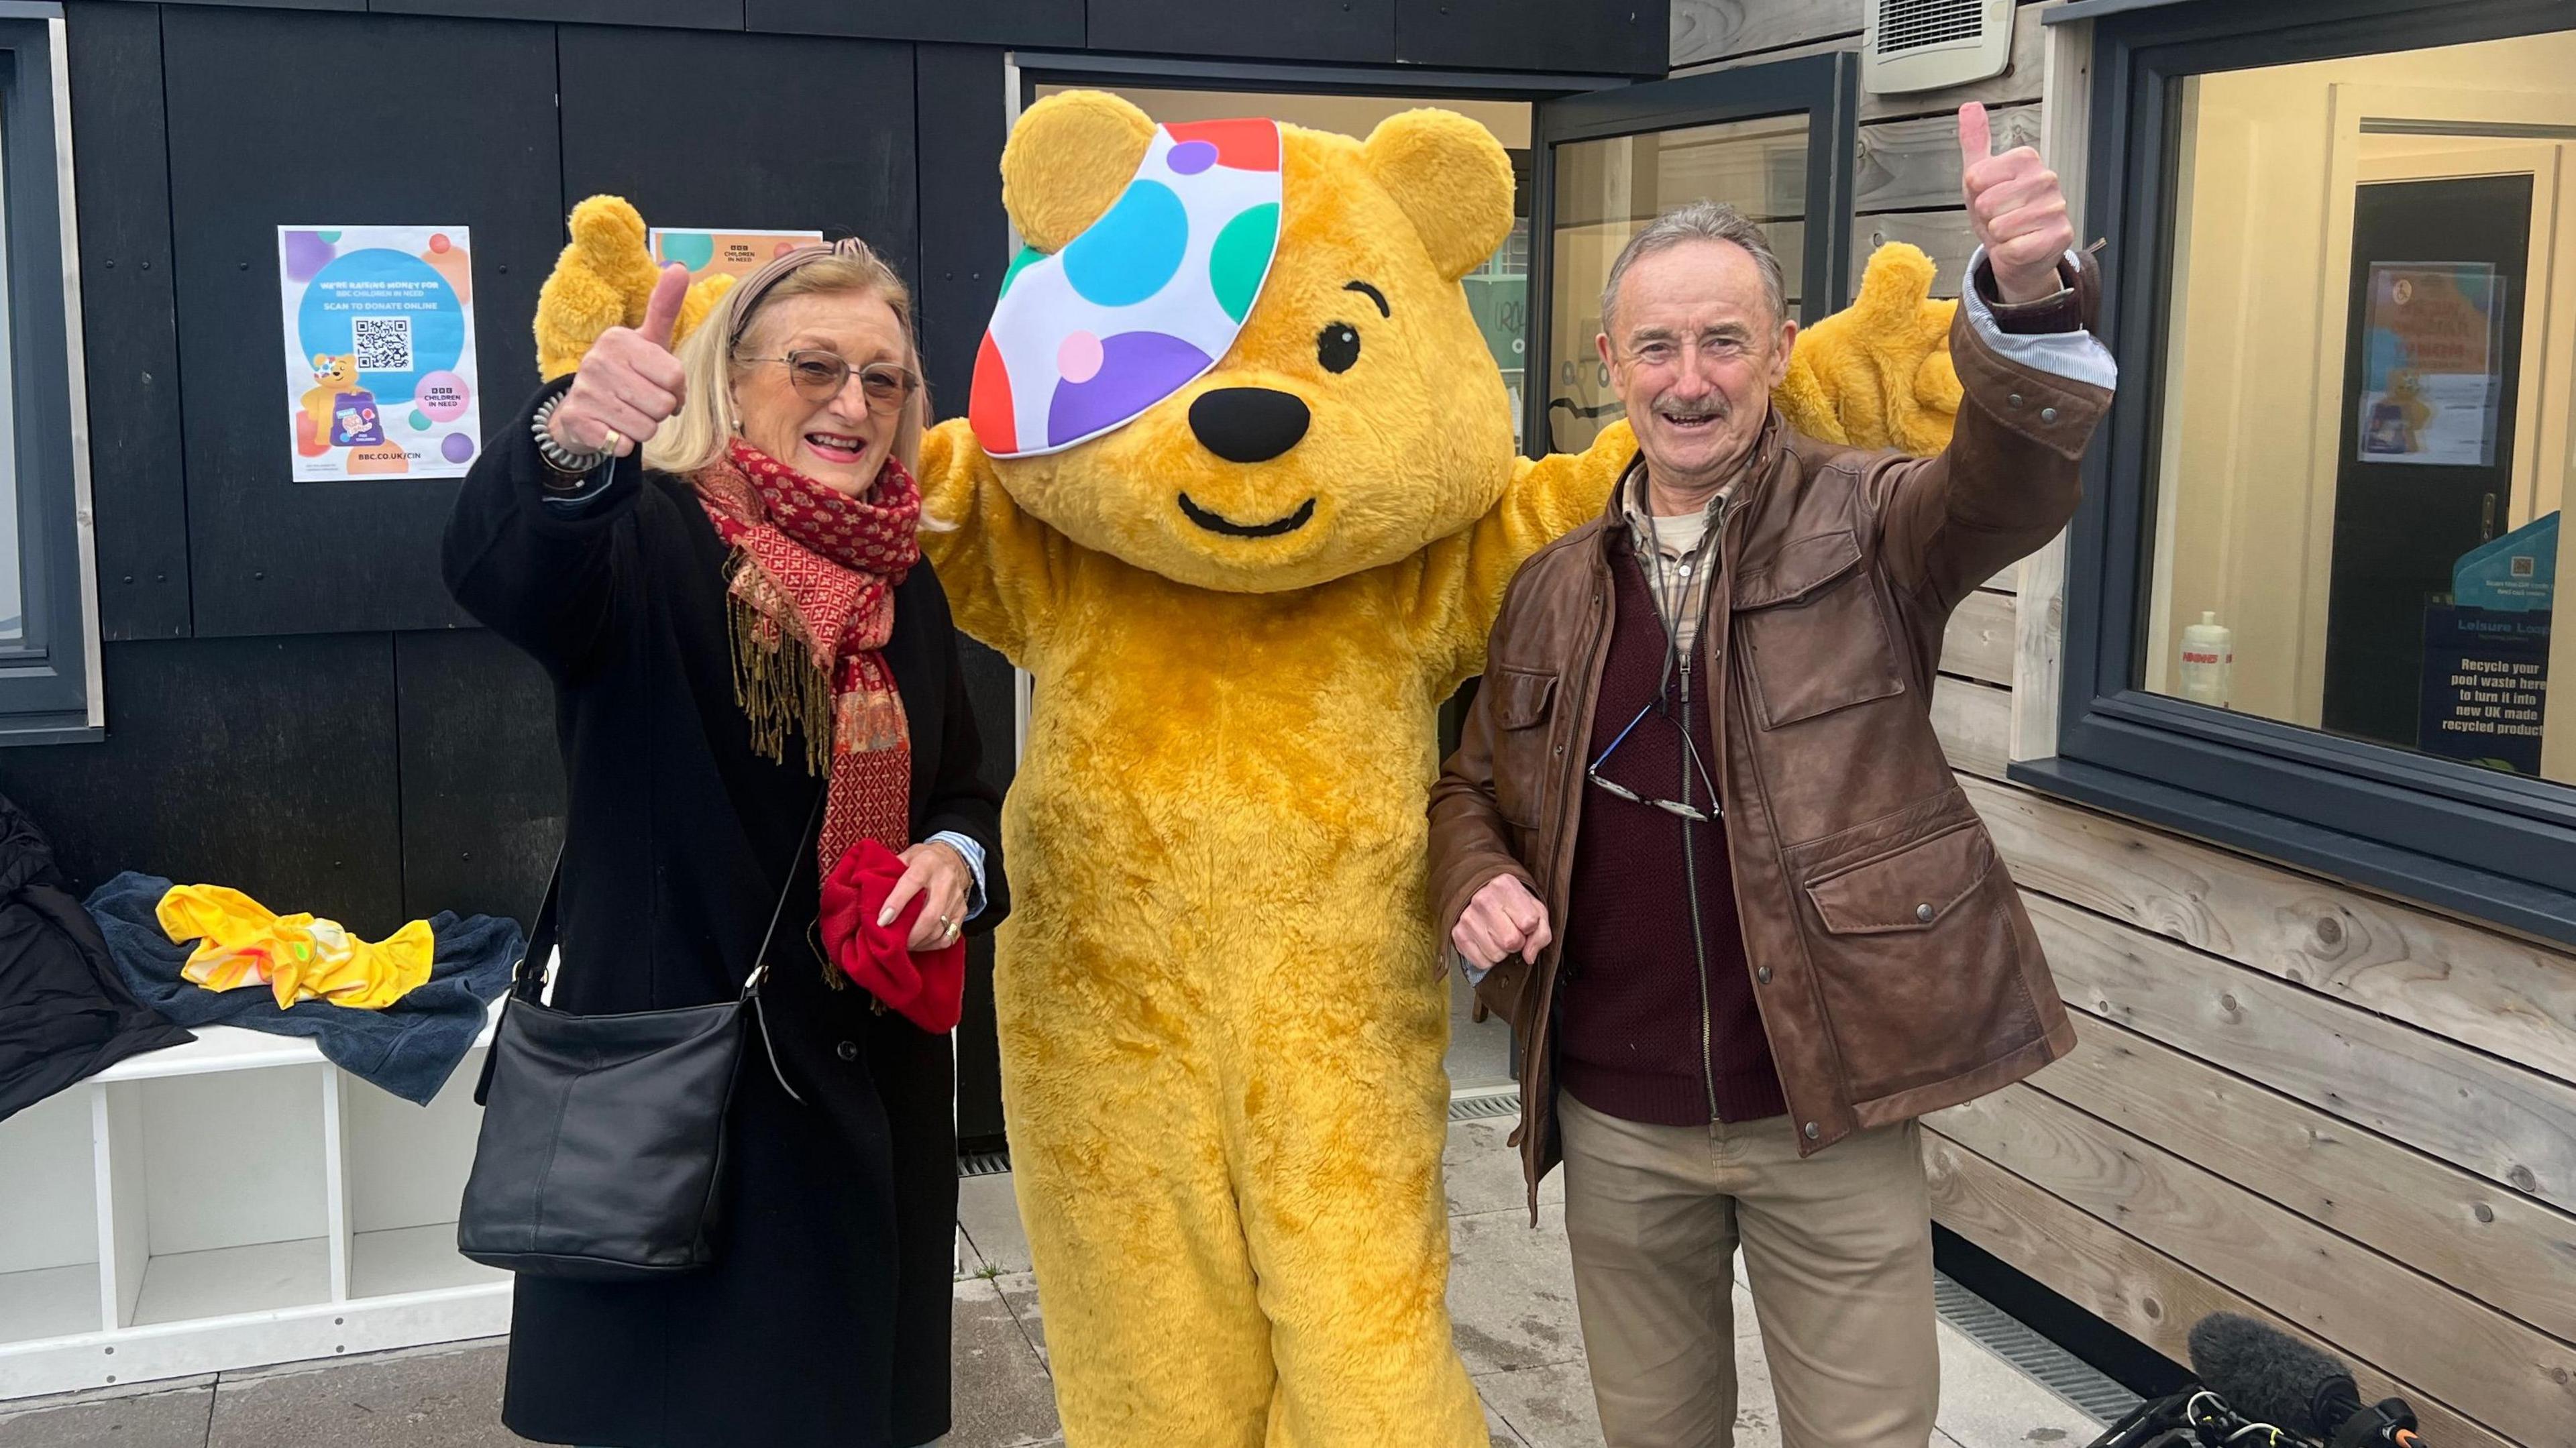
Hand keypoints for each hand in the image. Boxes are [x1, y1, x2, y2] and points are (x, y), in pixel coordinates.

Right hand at [550, 263, 689, 456]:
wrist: (579, 409)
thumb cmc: (625, 373)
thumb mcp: (647, 340)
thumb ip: (663, 307)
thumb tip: (678, 267)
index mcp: (620, 339)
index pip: (675, 378)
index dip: (676, 391)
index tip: (659, 386)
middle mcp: (598, 361)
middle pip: (663, 406)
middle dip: (660, 412)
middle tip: (642, 403)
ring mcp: (585, 391)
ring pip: (646, 428)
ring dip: (643, 429)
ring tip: (627, 415)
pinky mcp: (577, 421)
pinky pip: (623, 445)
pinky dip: (624, 444)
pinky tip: (612, 430)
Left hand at [883, 840, 971, 951]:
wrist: (954, 858)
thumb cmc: (924, 859)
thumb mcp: (907, 855)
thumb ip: (891, 870)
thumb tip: (868, 891)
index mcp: (927, 864)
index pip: (912, 883)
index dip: (896, 903)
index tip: (882, 921)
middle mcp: (945, 881)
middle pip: (930, 914)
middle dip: (910, 934)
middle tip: (895, 942)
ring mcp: (956, 898)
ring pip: (940, 928)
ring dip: (920, 942)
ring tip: (905, 945)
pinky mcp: (962, 911)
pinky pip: (950, 935)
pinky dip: (933, 944)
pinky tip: (921, 944)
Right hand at [1451, 873, 1551, 973]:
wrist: (1482, 897)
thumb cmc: (1513, 905)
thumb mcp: (1535, 910)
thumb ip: (1541, 933)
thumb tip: (1529, 956)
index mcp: (1505, 886)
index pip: (1528, 923)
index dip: (1530, 928)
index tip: (1524, 922)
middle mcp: (1482, 900)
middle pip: (1510, 941)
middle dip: (1516, 942)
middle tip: (1512, 931)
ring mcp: (1467, 917)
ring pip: (1496, 955)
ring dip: (1502, 951)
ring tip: (1498, 935)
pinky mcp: (1457, 934)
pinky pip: (1481, 963)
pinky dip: (1488, 958)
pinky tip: (1487, 942)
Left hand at [1958, 103, 2074, 304]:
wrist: (2019, 252)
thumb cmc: (2000, 213)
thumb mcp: (1980, 177)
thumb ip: (1975, 142)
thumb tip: (1969, 108)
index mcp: (2027, 159)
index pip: (1977, 178)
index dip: (1975, 194)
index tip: (1989, 196)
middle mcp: (2046, 179)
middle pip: (1987, 203)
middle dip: (1986, 217)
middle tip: (2000, 217)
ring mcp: (2056, 207)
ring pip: (2000, 227)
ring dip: (1999, 236)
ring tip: (2011, 231)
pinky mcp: (2060, 235)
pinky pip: (2015, 247)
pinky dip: (2010, 252)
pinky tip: (2021, 245)